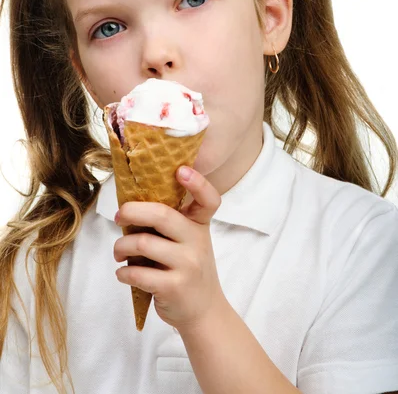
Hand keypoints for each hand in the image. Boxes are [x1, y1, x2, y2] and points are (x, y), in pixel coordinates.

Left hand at [113, 166, 225, 331]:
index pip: (209, 200)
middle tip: (119, 216)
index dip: (198, 183)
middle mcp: (197, 241)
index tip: (181, 170)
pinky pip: (138, 273)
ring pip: (143, 243)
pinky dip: (123, 272)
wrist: (203, 311)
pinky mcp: (174, 287)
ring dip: (121, 246)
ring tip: (118, 252)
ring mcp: (188, 265)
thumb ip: (171, 223)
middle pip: (162, 215)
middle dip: (132, 212)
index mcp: (199, 225)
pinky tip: (123, 273)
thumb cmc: (187, 269)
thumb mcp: (189, 241)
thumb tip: (130, 206)